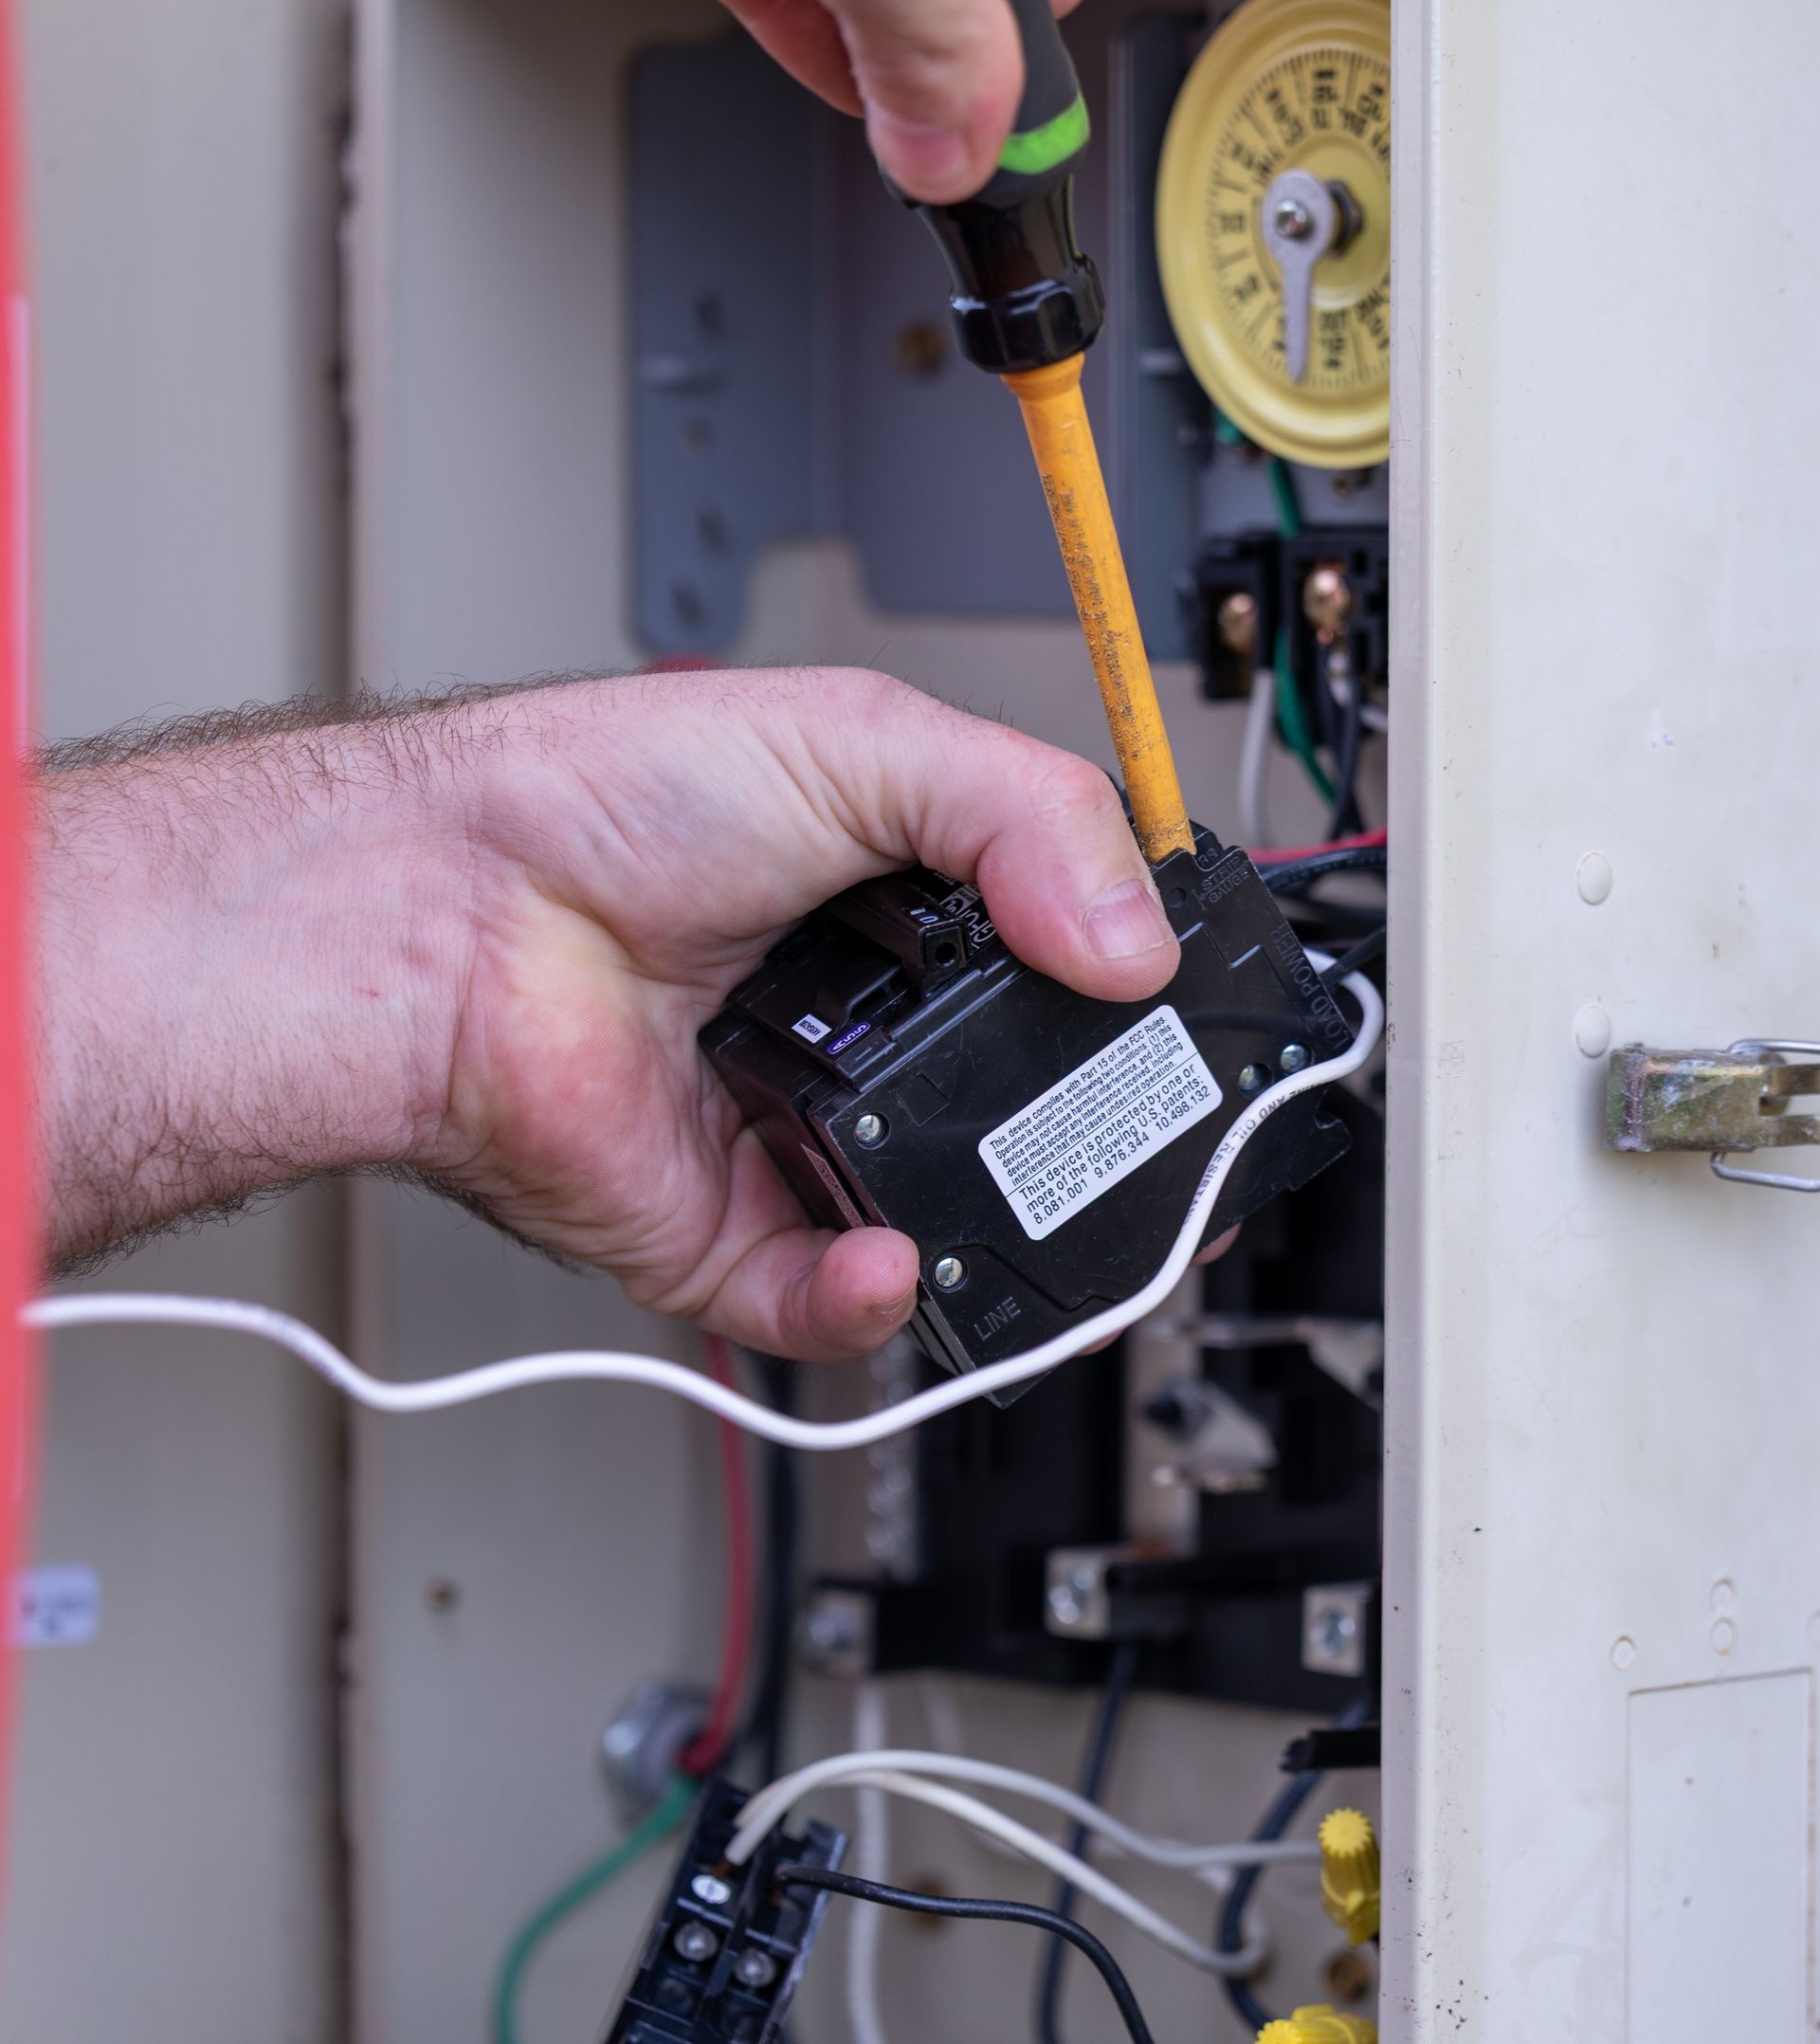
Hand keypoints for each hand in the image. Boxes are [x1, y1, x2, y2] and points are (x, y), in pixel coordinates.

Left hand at [37, 670, 1187, 1358]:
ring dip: (1006, 1233)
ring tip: (1048, 1205)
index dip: (1136, 1013)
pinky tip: (890, 1251)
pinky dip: (871, 1297)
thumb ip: (1030, 813)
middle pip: (1022, 1116)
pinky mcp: (721, 1232)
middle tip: (1154, 1142)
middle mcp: (857, 1032)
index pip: (1061, 977)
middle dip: (1101, 1144)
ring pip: (941, 1225)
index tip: (1196, 1036)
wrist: (451, 907)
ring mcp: (794, 1137)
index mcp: (900, 912)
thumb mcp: (863, 741)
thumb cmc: (602, 798)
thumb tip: (1134, 943)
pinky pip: (824, 1302)